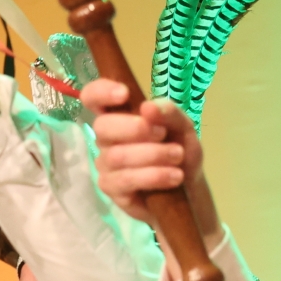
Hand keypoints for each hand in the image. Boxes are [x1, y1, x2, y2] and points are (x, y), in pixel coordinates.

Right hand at [82, 79, 221, 254]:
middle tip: (162, 134)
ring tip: (178, 156)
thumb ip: (169, 113)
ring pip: (116, 156)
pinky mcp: (111, 188)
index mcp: (119, 116)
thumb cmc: (179, 151)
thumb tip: (147, 107)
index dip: (101, 91)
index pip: (93, 97)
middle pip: (103, 126)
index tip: (124, 94)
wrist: (186, 188)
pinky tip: (173, 176)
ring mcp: (105, 164)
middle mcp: (106, 138)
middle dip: (134, 128)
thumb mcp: (183, 127)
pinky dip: (153, 176)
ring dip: (152, 155)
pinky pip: (124, 180)